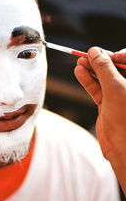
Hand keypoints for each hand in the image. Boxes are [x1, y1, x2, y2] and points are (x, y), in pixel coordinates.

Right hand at [74, 47, 125, 194]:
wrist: (123, 148)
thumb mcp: (115, 88)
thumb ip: (104, 68)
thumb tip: (95, 52)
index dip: (115, 55)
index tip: (101, 52)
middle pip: (115, 68)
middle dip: (100, 61)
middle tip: (87, 55)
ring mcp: (119, 96)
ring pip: (104, 78)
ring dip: (92, 70)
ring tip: (79, 62)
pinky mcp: (108, 104)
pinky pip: (97, 88)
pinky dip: (88, 81)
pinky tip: (80, 73)